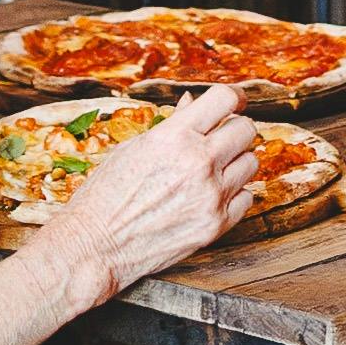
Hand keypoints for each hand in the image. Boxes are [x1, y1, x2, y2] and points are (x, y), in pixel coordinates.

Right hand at [35, 91, 260, 303]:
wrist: (94, 247)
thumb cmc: (105, 195)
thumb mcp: (134, 148)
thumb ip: (173, 124)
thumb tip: (193, 101)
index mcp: (174, 137)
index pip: (225, 99)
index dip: (233, 97)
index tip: (233, 103)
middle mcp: (198, 163)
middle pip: (246, 130)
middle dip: (234, 130)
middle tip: (220, 139)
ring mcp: (210, 196)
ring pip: (251, 163)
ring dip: (235, 162)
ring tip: (213, 170)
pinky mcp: (216, 226)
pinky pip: (246, 197)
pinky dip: (234, 194)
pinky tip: (212, 194)